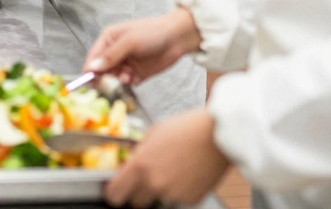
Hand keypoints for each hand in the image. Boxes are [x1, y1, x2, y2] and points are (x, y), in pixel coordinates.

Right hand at [84, 9, 202, 85]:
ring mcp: (125, 64)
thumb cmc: (152, 33)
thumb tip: (92, 67)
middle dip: (104, 78)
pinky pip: (126, 83)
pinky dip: (126, 84)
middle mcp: (114, 52)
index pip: (93, 57)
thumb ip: (111, 55)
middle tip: (109, 83)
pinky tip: (132, 79)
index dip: (90, 69)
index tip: (87, 82)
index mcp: (109, 39)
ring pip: (113, 78)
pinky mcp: (136, 74)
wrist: (177, 38)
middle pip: (101, 70)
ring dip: (116, 81)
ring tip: (125, 78)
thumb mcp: (129, 42)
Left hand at [104, 110, 229, 207]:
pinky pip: (178, 199)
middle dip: (137, 192)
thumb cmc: (186, 128)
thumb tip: (127, 164)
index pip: (114, 194)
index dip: (113, 192)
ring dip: (160, 190)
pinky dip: (179, 191)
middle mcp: (154, 183)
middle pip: (135, 202)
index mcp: (140, 166)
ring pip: (158, 200)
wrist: (217, 135)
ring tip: (173, 169)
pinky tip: (186, 173)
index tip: (115, 188)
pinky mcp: (191, 199)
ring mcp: (173, 194)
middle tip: (146, 178)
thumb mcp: (153, 134)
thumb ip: (137, 153)